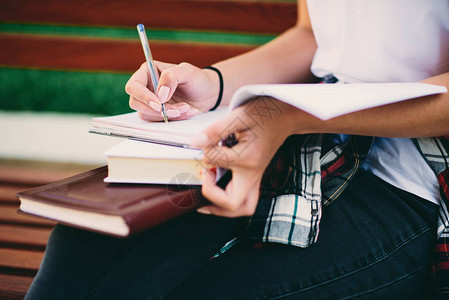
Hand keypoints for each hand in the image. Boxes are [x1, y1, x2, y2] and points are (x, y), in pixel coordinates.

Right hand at [125, 61, 219, 120]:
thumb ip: (171, 77)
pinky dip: (173, 119)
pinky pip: (158, 121)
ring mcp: (151, 102)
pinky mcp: (158, 114)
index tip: (159, 103)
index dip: (143, 96)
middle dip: (157, 110)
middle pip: (136, 103)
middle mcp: (146, 87)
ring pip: (147, 115)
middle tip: (177, 110)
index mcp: (147, 72)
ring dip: (168, 115)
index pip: (133, 86)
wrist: (208, 93)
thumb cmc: (196, 78)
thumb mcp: (187, 71)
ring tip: (186, 108)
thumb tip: (160, 95)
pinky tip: (187, 112)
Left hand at [191, 97, 305, 216]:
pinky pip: (245, 201)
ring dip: (222, 207)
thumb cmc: (266, 114)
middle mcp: (253, 173)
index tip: (206, 142)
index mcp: (248, 158)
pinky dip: (229, 202)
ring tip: (209, 192)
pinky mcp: (255, 177)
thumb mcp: (239, 116)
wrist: (286, 117)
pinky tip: (218, 190)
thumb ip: (215, 130)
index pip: (215, 162)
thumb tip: (196, 143)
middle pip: (233, 204)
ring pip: (243, 208)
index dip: (205, 152)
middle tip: (206, 178)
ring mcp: (256, 177)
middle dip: (213, 198)